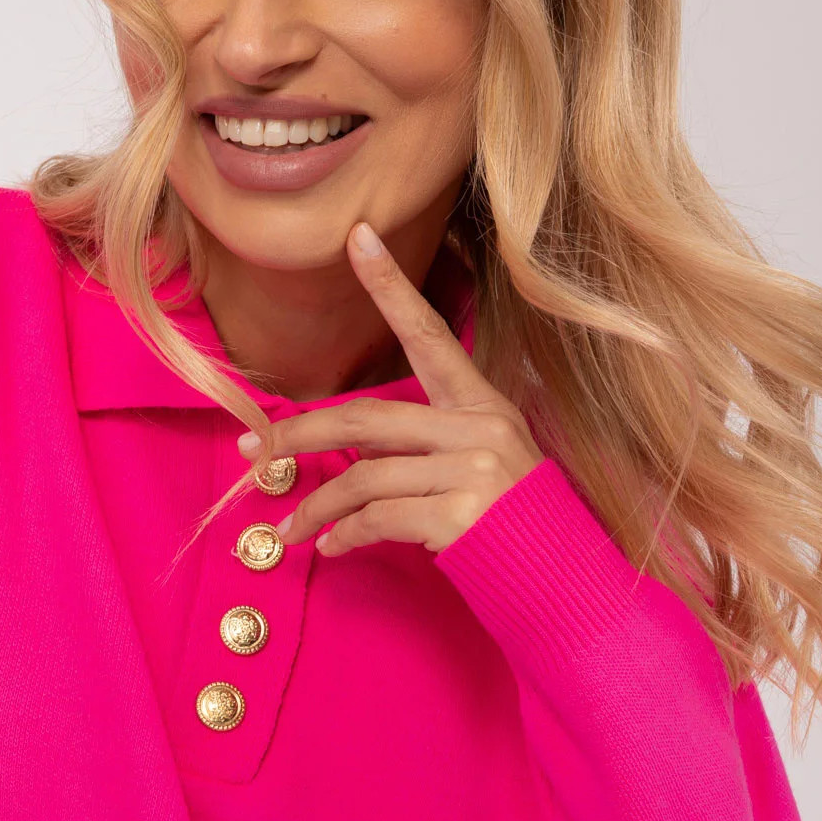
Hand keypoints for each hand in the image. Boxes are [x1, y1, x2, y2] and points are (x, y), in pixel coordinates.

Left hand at [237, 221, 544, 556]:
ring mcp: (473, 471)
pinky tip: (331, 548)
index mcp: (482, 406)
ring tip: (288, 530)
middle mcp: (479, 429)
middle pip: (365, 419)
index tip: (357, 238)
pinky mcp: (462, 516)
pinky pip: (377, 519)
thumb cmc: (517, 525)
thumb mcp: (480, 467)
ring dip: (315, 507)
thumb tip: (352, 450)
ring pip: (362, 477)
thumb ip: (423, 447)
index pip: (429, 334)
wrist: (568, 582)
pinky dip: (344, 535)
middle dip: (299, 435)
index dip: (391, 286)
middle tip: (253, 452)